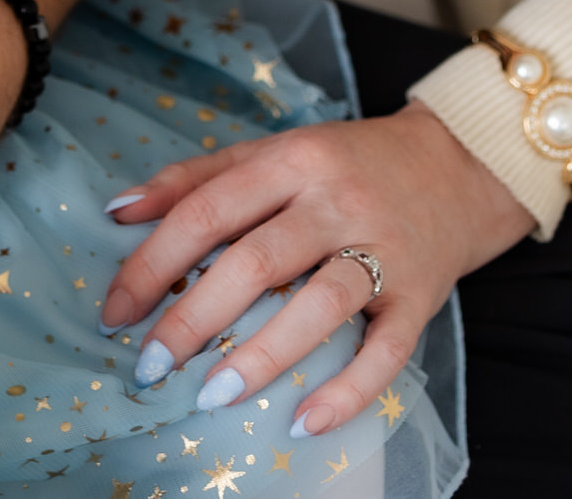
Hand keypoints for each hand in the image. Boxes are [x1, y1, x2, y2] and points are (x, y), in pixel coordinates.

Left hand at [100, 103, 530, 436]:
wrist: (456, 166)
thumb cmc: (345, 164)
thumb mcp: (273, 151)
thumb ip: (196, 177)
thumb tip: (118, 210)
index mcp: (293, 160)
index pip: (209, 211)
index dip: (154, 262)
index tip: (115, 309)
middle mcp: (336, 202)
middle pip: (257, 260)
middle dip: (193, 317)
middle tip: (149, 365)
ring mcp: (382, 251)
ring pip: (319, 305)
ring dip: (263, 354)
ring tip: (213, 394)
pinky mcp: (419, 299)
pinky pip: (385, 353)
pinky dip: (347, 391)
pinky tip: (304, 421)